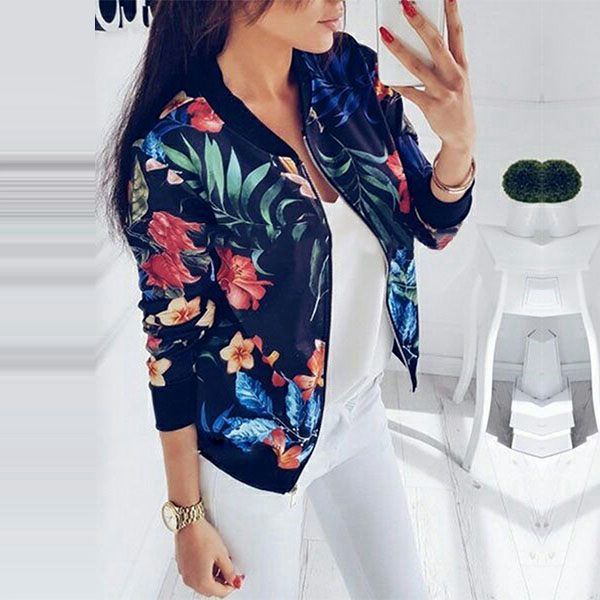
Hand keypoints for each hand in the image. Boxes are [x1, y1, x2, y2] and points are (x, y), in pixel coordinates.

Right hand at [175, 518, 244, 596]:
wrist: (188, 524)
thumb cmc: (202, 536)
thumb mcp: (222, 554)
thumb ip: (229, 570)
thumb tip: (234, 580)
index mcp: (201, 581)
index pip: (220, 592)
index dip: (231, 586)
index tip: (236, 579)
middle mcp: (190, 580)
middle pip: (210, 590)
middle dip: (221, 583)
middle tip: (229, 572)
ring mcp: (184, 573)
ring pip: (201, 584)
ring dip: (212, 578)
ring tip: (220, 563)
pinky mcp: (182, 566)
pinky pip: (194, 575)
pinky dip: (203, 572)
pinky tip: (209, 560)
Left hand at [379, 0, 474, 150]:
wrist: (462, 133)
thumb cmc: (456, 101)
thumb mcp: (457, 79)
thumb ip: (444, 62)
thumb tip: (420, 44)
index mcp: (462, 65)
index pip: (457, 33)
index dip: (452, 12)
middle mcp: (454, 75)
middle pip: (436, 43)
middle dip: (420, 22)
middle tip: (406, 5)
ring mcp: (443, 91)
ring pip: (417, 66)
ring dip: (399, 49)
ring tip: (386, 35)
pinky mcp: (431, 106)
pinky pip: (409, 91)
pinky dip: (397, 83)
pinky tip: (386, 73)